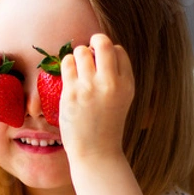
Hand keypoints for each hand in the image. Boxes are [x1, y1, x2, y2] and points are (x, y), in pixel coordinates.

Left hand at [59, 34, 134, 162]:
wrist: (96, 153)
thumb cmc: (106, 126)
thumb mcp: (122, 99)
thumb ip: (116, 77)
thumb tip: (99, 51)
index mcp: (127, 84)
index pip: (119, 51)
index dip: (109, 53)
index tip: (102, 64)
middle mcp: (111, 83)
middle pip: (102, 43)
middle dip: (94, 42)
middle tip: (89, 52)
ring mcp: (90, 87)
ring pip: (81, 51)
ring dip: (79, 54)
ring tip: (79, 68)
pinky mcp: (71, 93)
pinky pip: (66, 63)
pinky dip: (67, 64)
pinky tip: (70, 76)